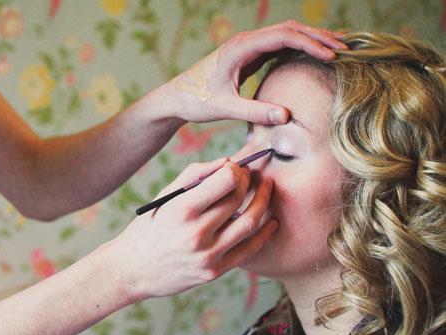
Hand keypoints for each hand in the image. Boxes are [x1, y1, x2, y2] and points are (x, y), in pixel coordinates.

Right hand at [105, 158, 278, 300]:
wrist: (132, 270)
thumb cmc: (149, 228)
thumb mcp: (165, 197)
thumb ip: (195, 175)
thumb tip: (228, 163)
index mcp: (182, 209)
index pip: (226, 180)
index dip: (236, 169)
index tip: (236, 168)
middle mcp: (196, 232)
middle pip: (238, 198)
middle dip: (249, 181)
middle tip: (252, 177)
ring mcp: (207, 255)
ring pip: (250, 222)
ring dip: (264, 202)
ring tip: (267, 191)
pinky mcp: (214, 272)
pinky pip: (249, 250)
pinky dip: (265, 233)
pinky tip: (271, 221)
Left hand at [160, 20, 346, 123]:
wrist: (177, 98)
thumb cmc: (197, 102)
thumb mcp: (225, 108)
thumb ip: (254, 111)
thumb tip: (286, 116)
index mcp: (241, 47)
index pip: (284, 36)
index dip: (310, 44)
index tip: (332, 56)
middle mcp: (246, 41)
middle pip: (289, 29)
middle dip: (318, 37)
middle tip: (345, 49)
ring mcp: (248, 47)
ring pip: (285, 35)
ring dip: (310, 40)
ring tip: (337, 49)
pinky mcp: (248, 56)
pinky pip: (278, 46)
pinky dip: (298, 48)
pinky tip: (314, 57)